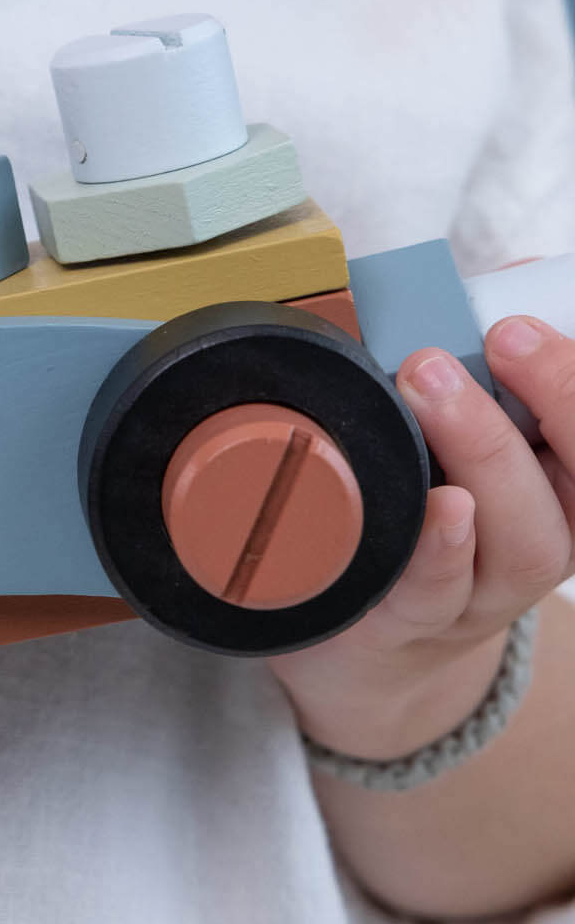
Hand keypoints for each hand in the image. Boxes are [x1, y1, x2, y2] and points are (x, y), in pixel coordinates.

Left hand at [268, 316, 574, 760]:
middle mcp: (547, 540)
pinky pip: (438, 590)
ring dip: (489, 454)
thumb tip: (505, 279)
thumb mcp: (461, 439)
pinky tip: (438, 507)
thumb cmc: (420, 517)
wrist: (368, 643)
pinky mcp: (420, 622)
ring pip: (528, 538)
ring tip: (433, 385)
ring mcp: (489, 591)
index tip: (535, 319)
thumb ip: (479, 369)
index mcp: (565, 485)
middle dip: (560, 397)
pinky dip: (441, 548)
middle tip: (498, 337)